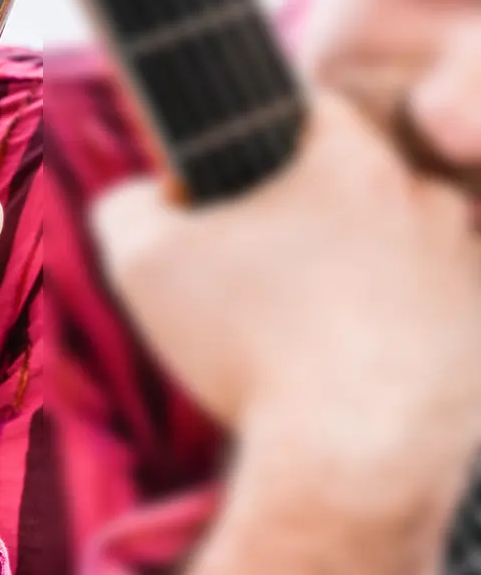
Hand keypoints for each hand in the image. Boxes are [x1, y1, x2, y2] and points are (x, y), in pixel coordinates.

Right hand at [91, 91, 480, 574]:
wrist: (352, 460)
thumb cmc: (249, 346)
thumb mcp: (140, 260)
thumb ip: (129, 204)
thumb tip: (149, 200)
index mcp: (351, 162)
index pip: (307, 114)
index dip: (250, 148)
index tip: (221, 198)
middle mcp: (427, 202)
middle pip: (352, 186)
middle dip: (303, 219)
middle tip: (253, 277)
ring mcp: (465, 271)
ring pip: (395, 252)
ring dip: (351, 275)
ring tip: (298, 335)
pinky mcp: (480, 338)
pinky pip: (425, 316)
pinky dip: (386, 333)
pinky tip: (340, 371)